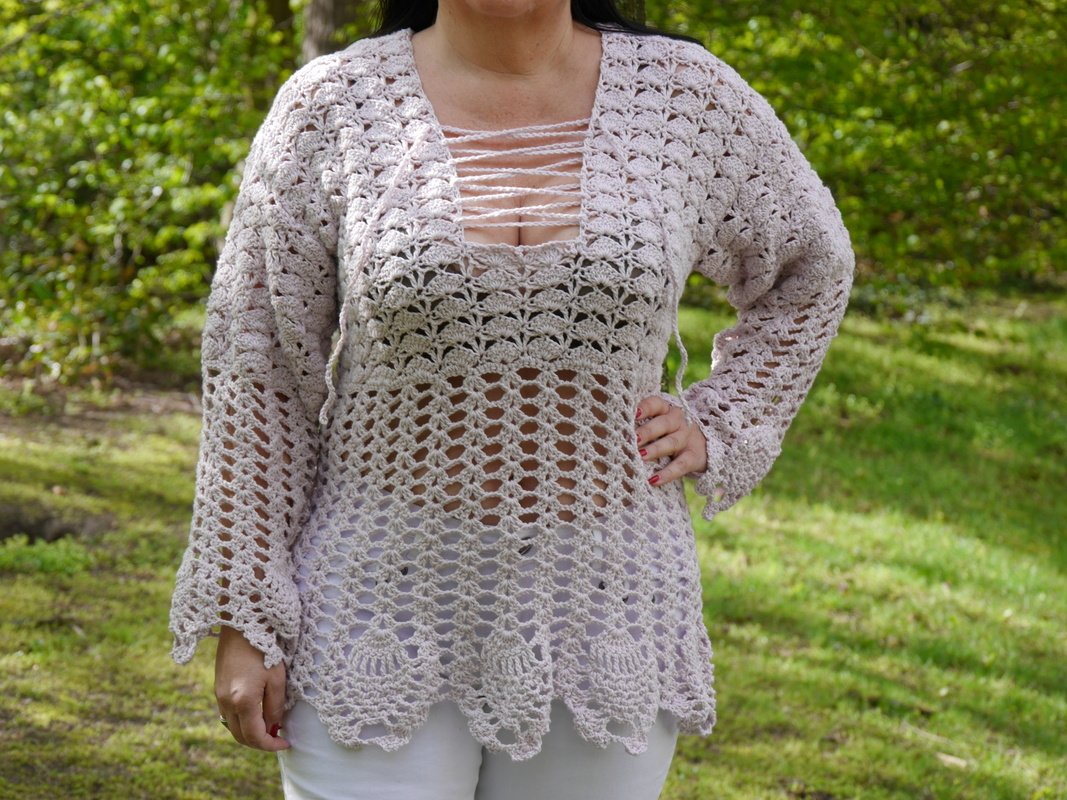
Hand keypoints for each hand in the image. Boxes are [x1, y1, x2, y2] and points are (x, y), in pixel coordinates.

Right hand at [215, 626, 290, 750]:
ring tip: (269, 726)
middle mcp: (226, 702)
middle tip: (278, 738)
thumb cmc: (264, 648)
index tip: (286, 743)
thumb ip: (275, 707)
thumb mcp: (277, 678)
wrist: (241, 625)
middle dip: (259, 743)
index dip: (271, 745)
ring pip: (232, 727)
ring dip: (249, 733)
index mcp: (242, 701)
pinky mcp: (218, 687)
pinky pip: (228, 714)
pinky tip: (256, 713)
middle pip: (240, 736)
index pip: (255, 736)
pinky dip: (242, 721)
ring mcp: (219, 695)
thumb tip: (274, 727)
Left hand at [635, 394, 707, 485]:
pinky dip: (667, 473)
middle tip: (633, 439)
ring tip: (641, 456)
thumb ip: (639, 424)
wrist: (704, 444)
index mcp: (666, 410)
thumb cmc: (668, 432)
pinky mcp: (693, 457)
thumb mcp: (658, 423)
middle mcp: (678, 421)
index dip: (644, 408)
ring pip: (672, 442)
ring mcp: (687, 438)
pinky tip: (653, 480)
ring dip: (655, 449)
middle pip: (664, 423)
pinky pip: (680, 465)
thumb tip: (613, 432)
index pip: (655, 404)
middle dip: (647, 431)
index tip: (632, 414)